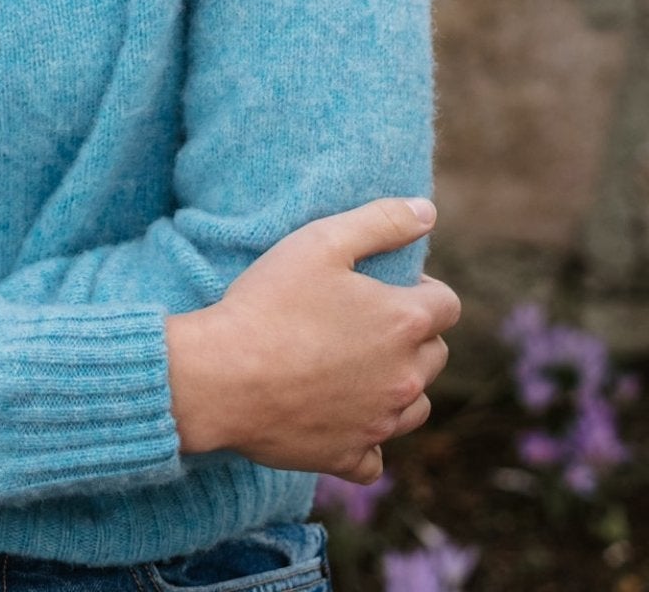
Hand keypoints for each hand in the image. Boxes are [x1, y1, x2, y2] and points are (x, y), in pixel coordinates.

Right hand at [166, 197, 459, 481]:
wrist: (221, 376)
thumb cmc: (268, 302)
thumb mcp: (321, 241)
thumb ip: (381, 221)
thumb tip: (427, 211)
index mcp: (403, 321)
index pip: (447, 304)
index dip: (421, 288)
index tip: (383, 284)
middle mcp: (405, 377)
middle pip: (436, 354)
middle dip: (412, 335)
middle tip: (362, 320)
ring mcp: (379, 423)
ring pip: (416, 407)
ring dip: (398, 386)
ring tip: (355, 366)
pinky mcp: (349, 456)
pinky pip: (375, 456)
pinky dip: (366, 438)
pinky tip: (340, 417)